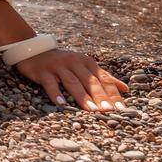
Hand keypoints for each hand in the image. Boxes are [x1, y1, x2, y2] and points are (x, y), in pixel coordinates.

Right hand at [13, 49, 127, 110]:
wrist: (35, 50)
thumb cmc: (64, 63)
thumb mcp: (85, 66)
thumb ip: (104, 77)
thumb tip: (125, 89)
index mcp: (87, 62)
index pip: (104, 79)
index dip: (113, 94)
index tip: (121, 108)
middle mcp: (75, 63)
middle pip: (90, 81)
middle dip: (100, 96)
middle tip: (108, 111)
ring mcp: (59, 66)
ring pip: (73, 83)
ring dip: (82, 97)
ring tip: (91, 110)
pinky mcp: (44, 71)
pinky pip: (51, 84)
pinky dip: (56, 93)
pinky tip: (61, 104)